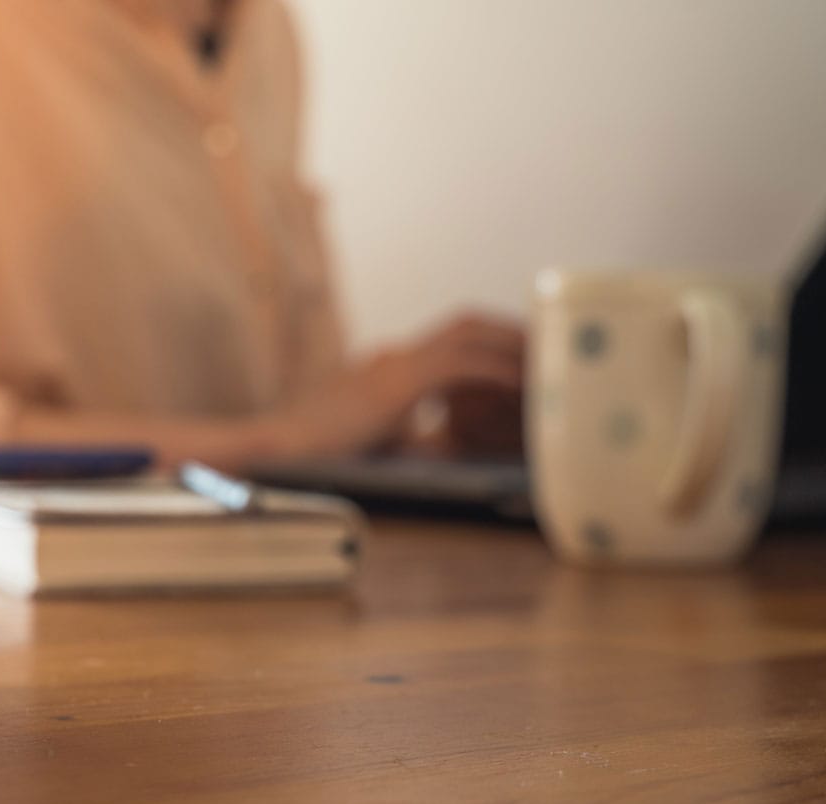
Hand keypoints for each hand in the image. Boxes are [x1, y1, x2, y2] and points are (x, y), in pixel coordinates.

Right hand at [259, 310, 525, 457]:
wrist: (276, 452)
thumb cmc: (317, 456)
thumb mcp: (379, 446)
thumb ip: (416, 440)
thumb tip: (453, 447)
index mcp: (388, 369)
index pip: (451, 342)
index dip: (492, 347)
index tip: (525, 364)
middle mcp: (394, 356)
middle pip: (466, 325)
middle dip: (511, 334)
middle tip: (550, 354)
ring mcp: (393, 364)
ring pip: (469, 335)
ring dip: (510, 345)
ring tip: (545, 364)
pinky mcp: (395, 384)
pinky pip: (459, 366)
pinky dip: (495, 372)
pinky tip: (521, 388)